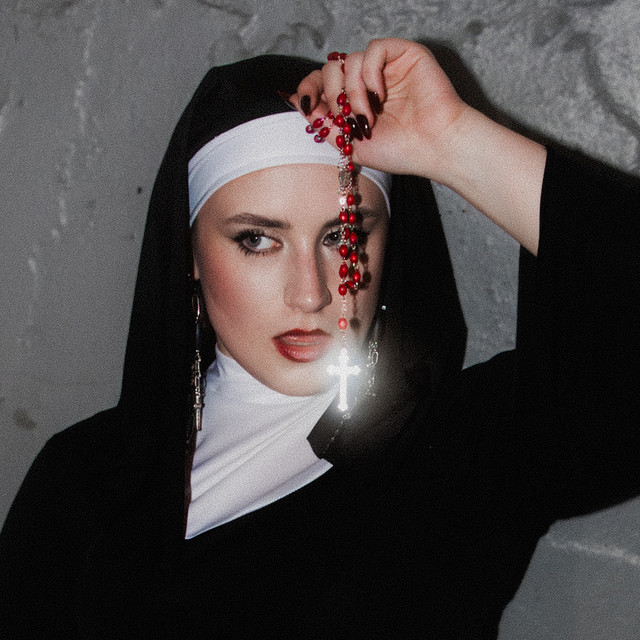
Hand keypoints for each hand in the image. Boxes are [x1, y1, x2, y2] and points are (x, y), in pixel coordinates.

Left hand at [293, 38, 466, 179]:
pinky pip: (373, 49)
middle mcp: (367, 80)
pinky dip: (370, 73)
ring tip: (367, 117)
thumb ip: (323, 122)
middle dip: (331, 96)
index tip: (306, 105)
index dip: (308, 89)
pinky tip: (379, 95)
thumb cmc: (399, 150)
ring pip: (349, 60)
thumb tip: (294, 100)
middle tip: (346, 119)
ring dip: (352, 93)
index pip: (321, 82)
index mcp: (354, 99)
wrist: (432, 149)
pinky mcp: (403, 53)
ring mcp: (385, 67)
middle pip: (330, 69)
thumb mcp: (349, 143)